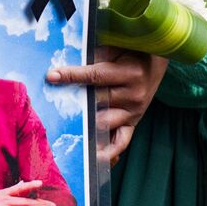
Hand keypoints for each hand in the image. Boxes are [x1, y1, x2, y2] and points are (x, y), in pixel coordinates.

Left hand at [46, 46, 166, 162]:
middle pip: (99, 101)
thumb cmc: (131, 53)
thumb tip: (67, 66)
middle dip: (76, 103)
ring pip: (106, 123)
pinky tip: (95, 157)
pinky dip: (109, 151)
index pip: (95, 75)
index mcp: (130, 72)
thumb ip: (95, 57)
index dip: (72, 75)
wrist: (155, 62)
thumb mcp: (116, 48)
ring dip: (87, 126)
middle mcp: (134, 94)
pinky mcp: (134, 122)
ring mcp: (134, 111)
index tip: (52, 76)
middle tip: (54, 107)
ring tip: (68, 130)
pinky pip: (122, 140)